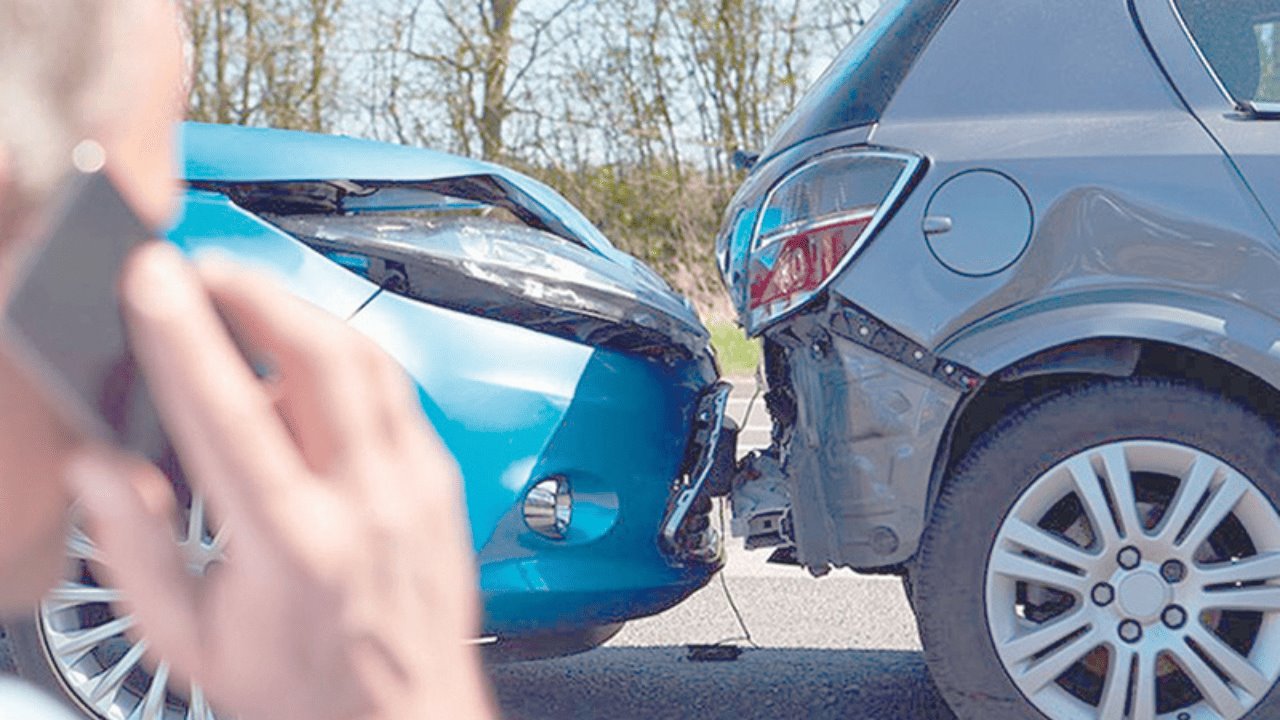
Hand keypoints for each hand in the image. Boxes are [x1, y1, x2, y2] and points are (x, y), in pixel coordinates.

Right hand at [65, 243, 494, 719]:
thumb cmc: (301, 689)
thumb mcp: (190, 641)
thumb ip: (135, 549)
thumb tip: (98, 466)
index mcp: (293, 547)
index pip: (232, 414)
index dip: (185, 336)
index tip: (152, 278)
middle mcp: (366, 503)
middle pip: (320, 357)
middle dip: (254, 291)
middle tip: (202, 268)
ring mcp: (415, 486)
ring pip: (368, 360)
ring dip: (301, 312)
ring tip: (246, 300)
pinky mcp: (441, 480)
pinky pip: (395, 391)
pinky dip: (345, 357)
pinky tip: (307, 361)